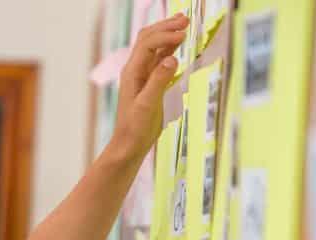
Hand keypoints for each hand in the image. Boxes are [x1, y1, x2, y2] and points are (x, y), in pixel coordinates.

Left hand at [110, 13, 188, 161]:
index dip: (166, 35)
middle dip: (166, 27)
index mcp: (132, 72)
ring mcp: (143, 75)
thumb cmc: (135, 128)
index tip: (185, 35)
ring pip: (154, 47)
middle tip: (185, 19)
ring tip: (184, 24)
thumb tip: (172, 59)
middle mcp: (136, 70)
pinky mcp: (150, 83)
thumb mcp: (147, 105)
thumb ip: (159, 81)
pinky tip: (180, 44)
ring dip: (168, 34)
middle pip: (148, 39)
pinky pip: (160, 60)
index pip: (148, 44)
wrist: (130, 145)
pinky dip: (170, 48)